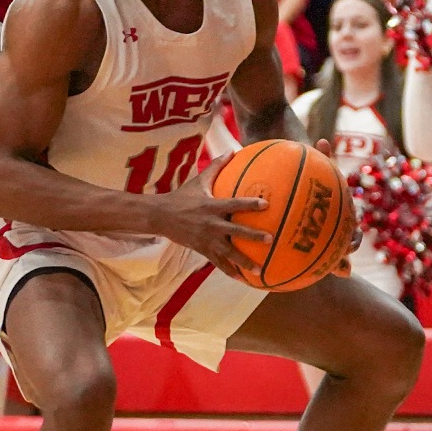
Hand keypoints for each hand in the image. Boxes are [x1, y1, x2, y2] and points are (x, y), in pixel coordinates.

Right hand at [150, 151, 271, 280]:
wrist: (161, 216)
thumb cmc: (182, 197)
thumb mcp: (199, 181)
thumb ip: (216, 166)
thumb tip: (232, 150)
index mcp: (212, 206)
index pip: (234, 204)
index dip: (250, 204)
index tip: (266, 205)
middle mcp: (212, 224)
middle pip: (236, 232)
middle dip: (253, 237)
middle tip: (271, 240)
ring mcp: (207, 239)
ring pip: (229, 253)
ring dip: (245, 262)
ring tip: (261, 270)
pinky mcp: (202, 250)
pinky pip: (218, 263)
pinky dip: (230, 271)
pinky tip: (242, 279)